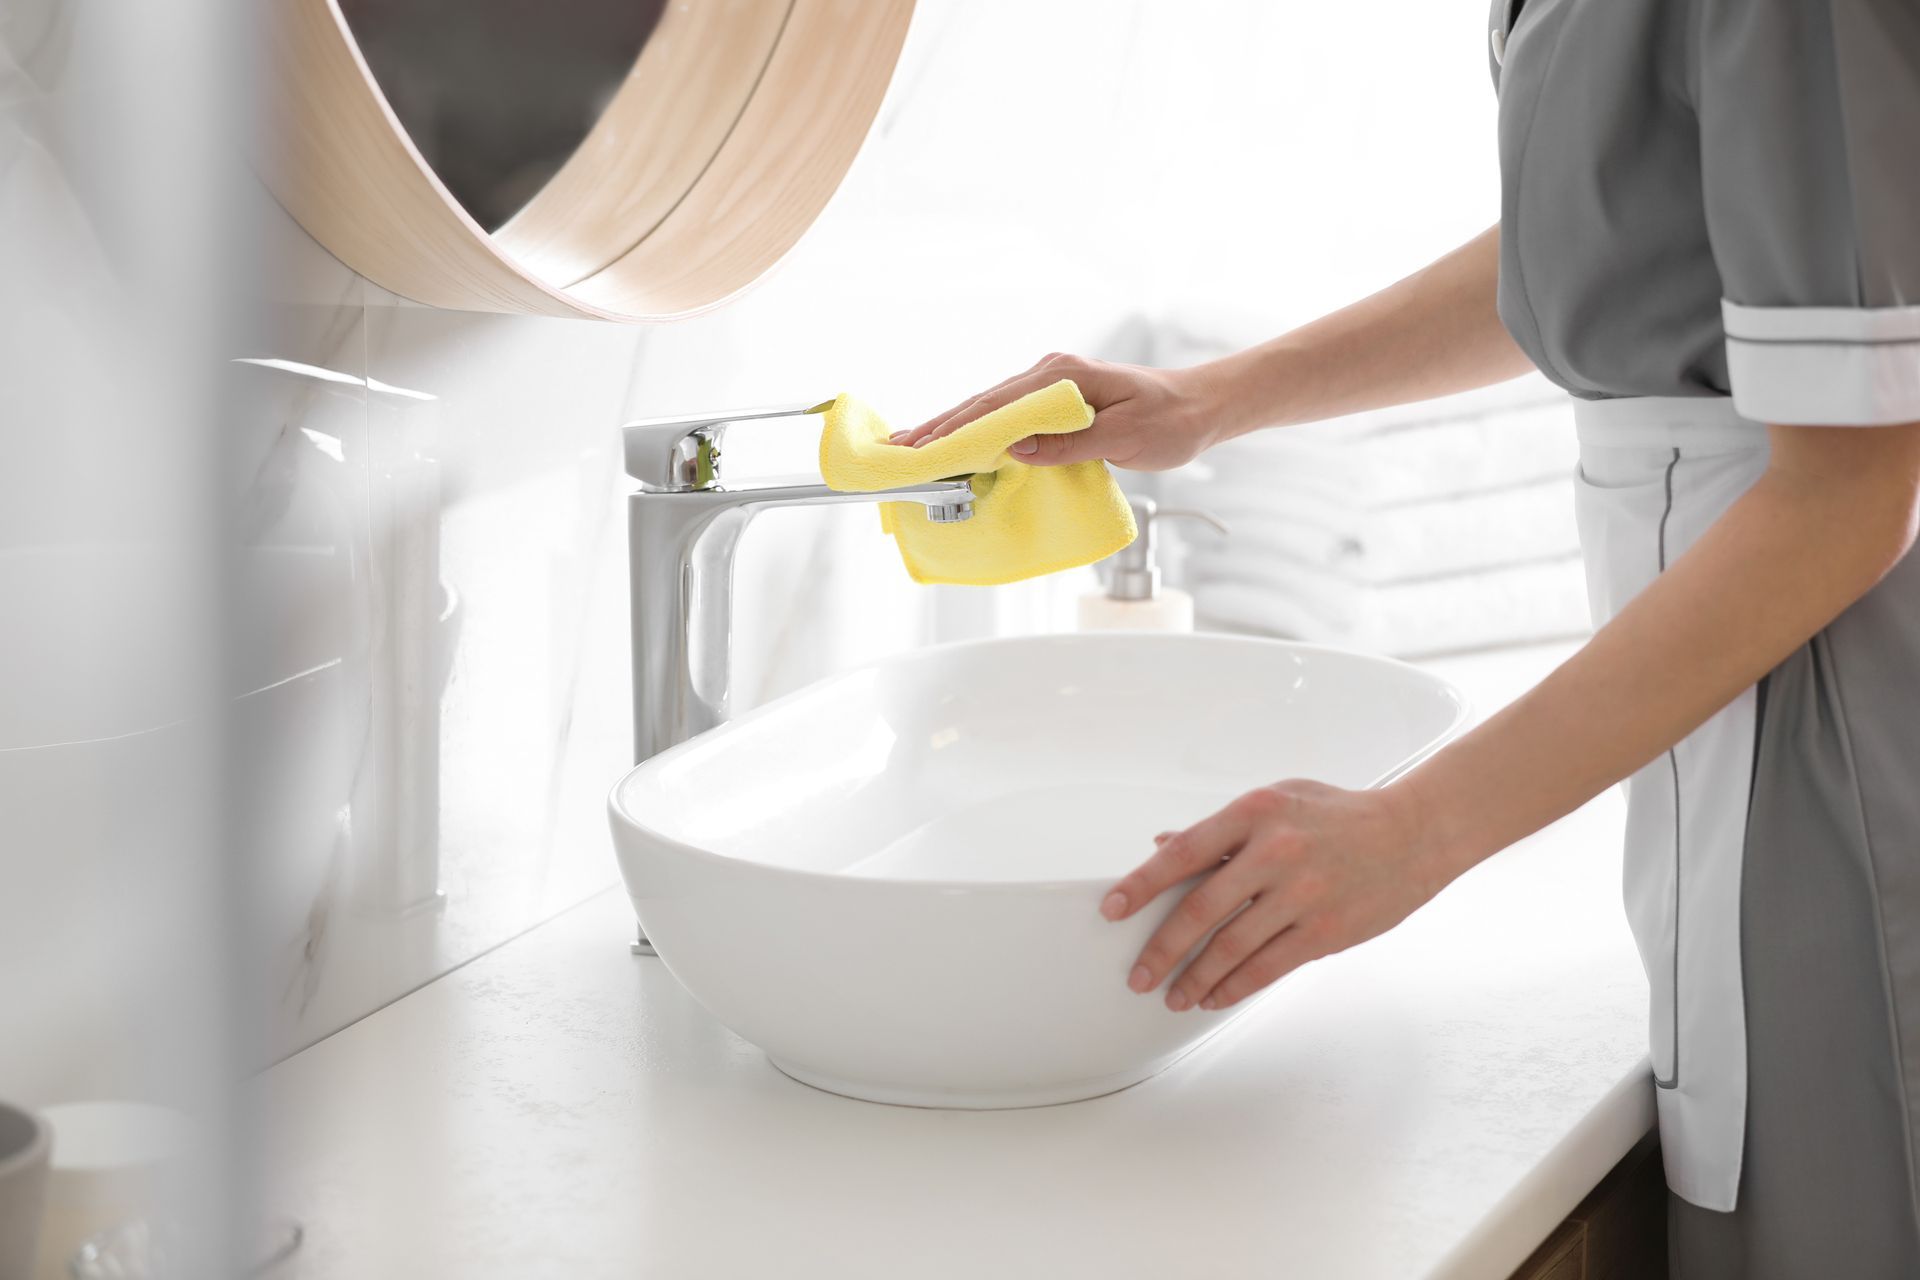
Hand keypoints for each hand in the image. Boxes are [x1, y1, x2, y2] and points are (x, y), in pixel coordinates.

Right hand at [887, 352, 1223, 470]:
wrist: (1199, 407)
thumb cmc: (1170, 421)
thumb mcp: (1124, 436)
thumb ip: (1068, 444)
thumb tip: (1016, 448)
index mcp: (1062, 376)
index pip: (997, 406)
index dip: (956, 429)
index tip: (923, 448)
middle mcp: (1051, 374)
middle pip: (983, 404)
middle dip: (939, 427)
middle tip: (898, 448)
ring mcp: (1051, 386)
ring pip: (991, 409)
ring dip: (953, 428)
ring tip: (913, 445)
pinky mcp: (1056, 401)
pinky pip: (1008, 416)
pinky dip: (978, 430)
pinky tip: (957, 442)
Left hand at [1100, 780, 1447, 1010]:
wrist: (1413, 833)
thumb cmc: (1337, 814)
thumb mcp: (1277, 800)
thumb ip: (1220, 829)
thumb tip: (1161, 843)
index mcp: (1254, 814)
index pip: (1182, 853)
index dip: (1141, 885)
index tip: (1112, 909)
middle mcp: (1275, 853)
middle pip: (1200, 910)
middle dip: (1160, 949)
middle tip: (1138, 975)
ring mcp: (1301, 895)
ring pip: (1230, 947)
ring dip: (1194, 978)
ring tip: (1172, 995)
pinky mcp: (1325, 930)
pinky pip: (1267, 967)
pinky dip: (1233, 987)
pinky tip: (1213, 997)